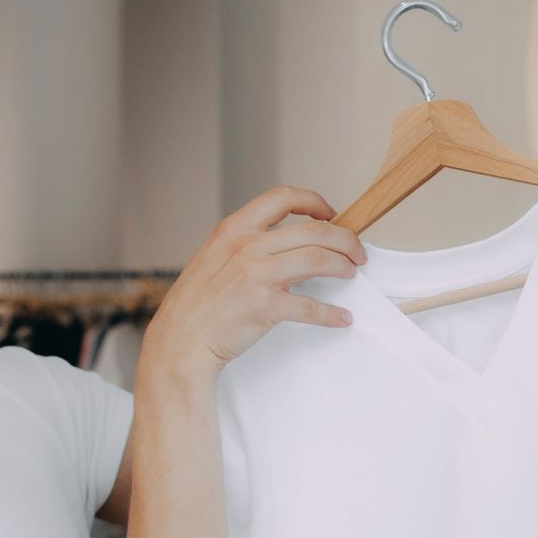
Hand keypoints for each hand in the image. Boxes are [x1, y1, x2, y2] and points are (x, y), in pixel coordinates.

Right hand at [144, 186, 364, 379]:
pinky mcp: (265, 306)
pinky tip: (342, 317)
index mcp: (235, 229)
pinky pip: (310, 306)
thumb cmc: (199, 303)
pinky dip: (331, 313)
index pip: (282, 197)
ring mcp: (256, 275)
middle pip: (312, 230)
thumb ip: (248, 244)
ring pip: (317, 259)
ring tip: (351, 273)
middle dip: (344, 239)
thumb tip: (289, 242)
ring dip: (342, 265)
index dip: (313, 202)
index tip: (331, 213)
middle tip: (357, 252)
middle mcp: (247, 246)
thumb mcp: (216, 257)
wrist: (181, 339)